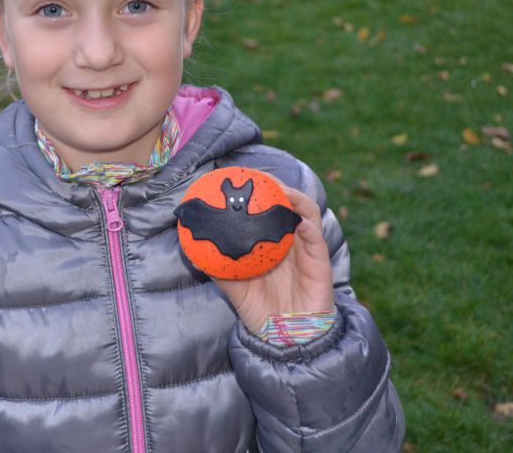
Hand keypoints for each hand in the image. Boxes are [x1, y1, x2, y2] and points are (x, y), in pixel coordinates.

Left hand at [212, 184, 333, 332]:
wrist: (285, 336)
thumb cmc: (259, 308)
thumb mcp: (232, 285)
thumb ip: (216, 266)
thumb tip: (191, 249)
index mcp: (270, 240)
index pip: (266, 207)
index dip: (257, 189)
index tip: (239, 176)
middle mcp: (290, 239)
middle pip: (287, 202)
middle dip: (275, 184)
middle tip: (258, 175)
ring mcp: (307, 248)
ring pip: (306, 213)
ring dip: (295, 197)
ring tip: (280, 190)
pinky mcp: (321, 262)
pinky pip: (316, 239)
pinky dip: (308, 225)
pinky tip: (296, 220)